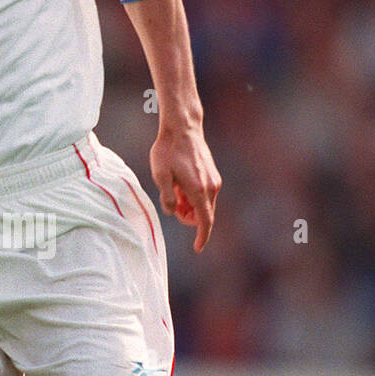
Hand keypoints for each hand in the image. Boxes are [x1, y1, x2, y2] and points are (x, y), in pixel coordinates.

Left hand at [150, 121, 220, 251]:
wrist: (182, 127)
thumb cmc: (168, 151)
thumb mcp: (160, 176)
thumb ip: (167, 198)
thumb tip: (173, 212)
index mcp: (199, 191)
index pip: (205, 222)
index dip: (201, 237)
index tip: (197, 248)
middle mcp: (211, 187)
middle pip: (203, 215)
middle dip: (188, 217)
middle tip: (172, 204)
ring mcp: (214, 180)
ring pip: (203, 204)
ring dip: (189, 206)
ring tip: (173, 190)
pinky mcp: (212, 174)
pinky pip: (204, 194)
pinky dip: (193, 196)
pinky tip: (180, 184)